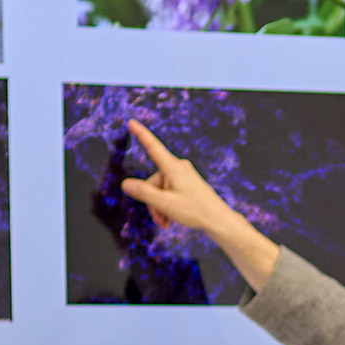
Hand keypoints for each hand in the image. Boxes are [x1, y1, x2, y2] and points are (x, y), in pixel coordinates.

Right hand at [117, 119, 279, 289]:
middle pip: (153, 181)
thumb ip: (143, 192)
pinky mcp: (188, 184)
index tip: (132, 122)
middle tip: (160, 219)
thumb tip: (125, 183)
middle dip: (152, 200)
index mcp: (173, 168)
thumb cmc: (194, 210)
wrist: (218, 220)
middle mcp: (178, 168)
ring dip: (159, 206)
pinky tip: (171, 219)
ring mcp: (184, 176)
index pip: (153, 147)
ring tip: (166, 222)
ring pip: (160, 189)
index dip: (141, 135)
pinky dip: (167, 205)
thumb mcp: (164, 203)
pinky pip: (169, 191)